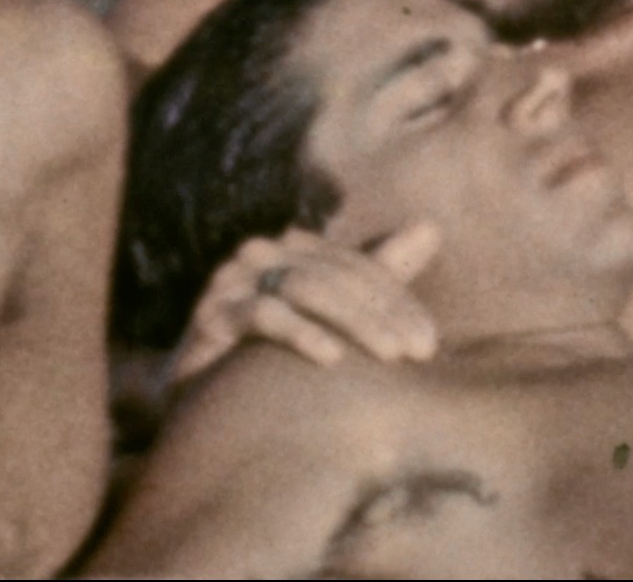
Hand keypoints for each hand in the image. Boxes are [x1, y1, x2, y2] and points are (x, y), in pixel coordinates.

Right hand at [174, 222, 441, 381]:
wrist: (199, 405)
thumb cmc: (272, 358)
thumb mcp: (332, 314)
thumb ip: (379, 273)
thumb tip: (432, 227)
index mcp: (293, 248)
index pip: (358, 266)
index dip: (398, 301)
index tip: (430, 344)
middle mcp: (261, 254)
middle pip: (336, 275)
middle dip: (384, 313)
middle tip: (421, 352)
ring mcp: (231, 282)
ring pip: (306, 288)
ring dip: (355, 322)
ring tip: (390, 356)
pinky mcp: (210, 316)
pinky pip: (262, 315)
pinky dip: (301, 333)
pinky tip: (332, 359)